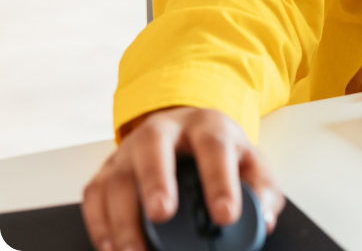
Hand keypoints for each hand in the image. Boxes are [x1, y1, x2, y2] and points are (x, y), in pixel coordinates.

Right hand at [81, 106, 284, 250]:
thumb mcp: (247, 161)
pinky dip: (99, 225)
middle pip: (154, 147)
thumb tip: (263, 219)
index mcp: (205, 126)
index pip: (214, 146)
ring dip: (124, 218)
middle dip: (156, 180)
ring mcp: (130, 150)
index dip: (220, 181)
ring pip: (118, 177)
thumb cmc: (217, 150)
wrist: (186, 131)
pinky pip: (94, 195)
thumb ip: (261, 189)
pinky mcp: (107, 170)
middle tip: (163, 214)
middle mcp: (164, 131)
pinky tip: (111, 247)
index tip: (225, 214)